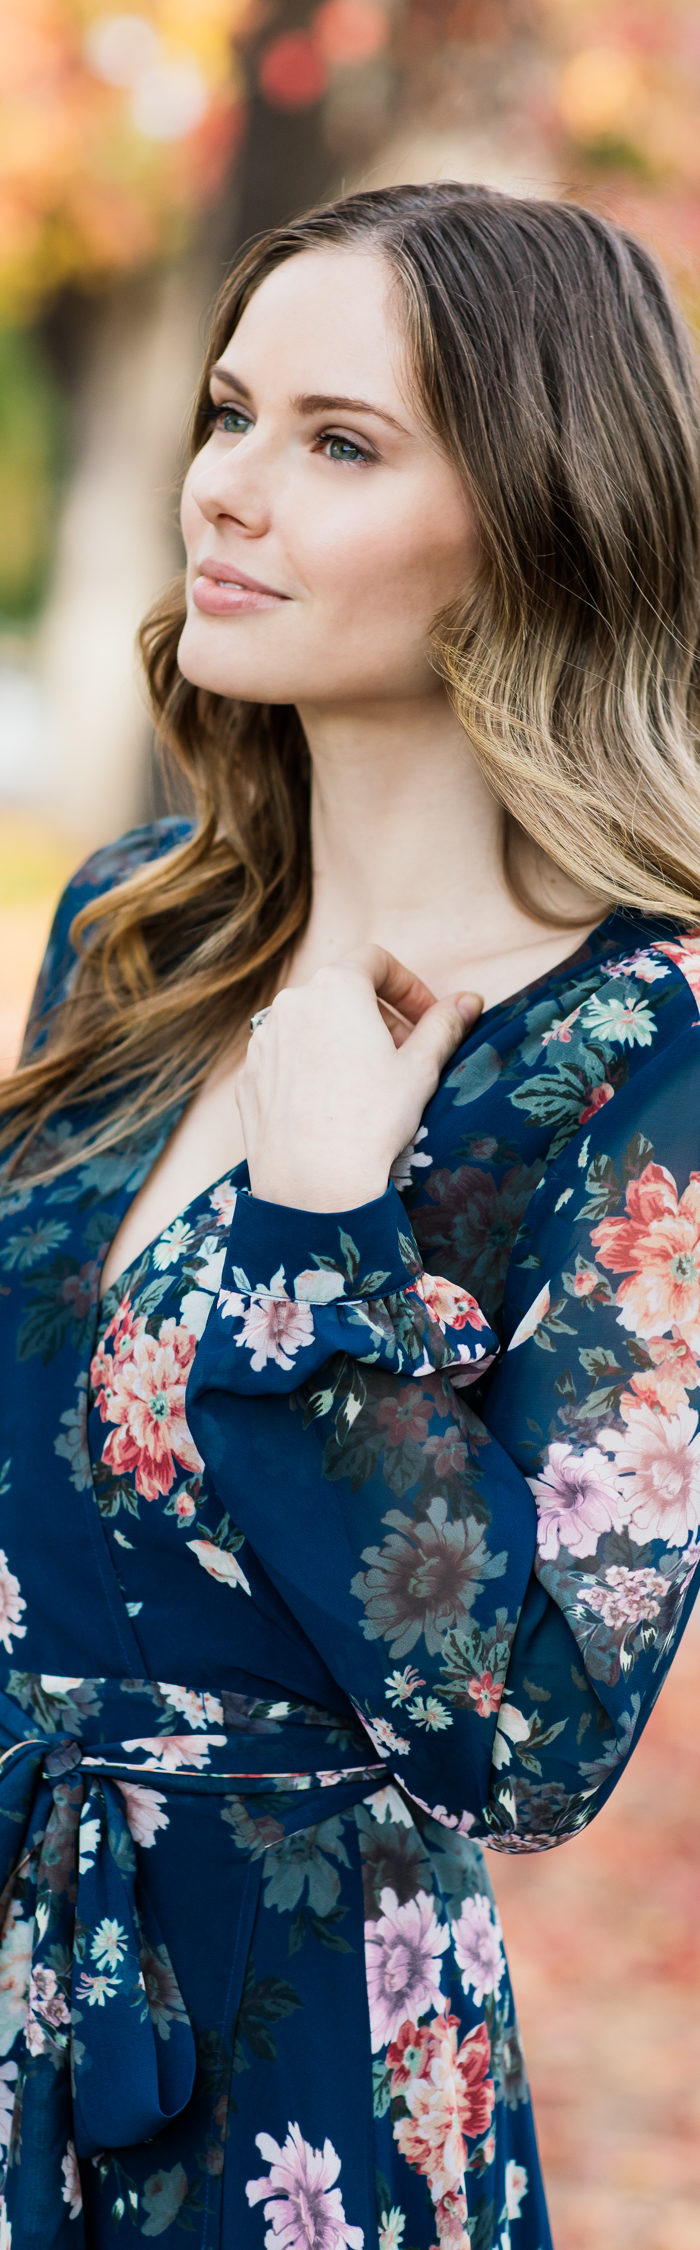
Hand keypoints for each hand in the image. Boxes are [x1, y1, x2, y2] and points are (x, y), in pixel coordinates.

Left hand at [235, 945, 482, 1211]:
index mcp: (335, 987)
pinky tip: (333, 1105)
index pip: (376, 961)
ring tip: (368, 1082)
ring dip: (342, 1040)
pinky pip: (287, 1058)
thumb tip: (468, 1000)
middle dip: (378, 1015)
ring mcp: (263, 1040)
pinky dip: (312, 1067)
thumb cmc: (371, 1120)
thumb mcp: (421, 1068)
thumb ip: (444, 1025)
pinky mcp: (249, 1075)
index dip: (408, 985)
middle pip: (342, 991)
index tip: (426, 1017)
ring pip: (311, 1025)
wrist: (313, 1184)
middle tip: (405, 1054)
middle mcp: (291, 1003)